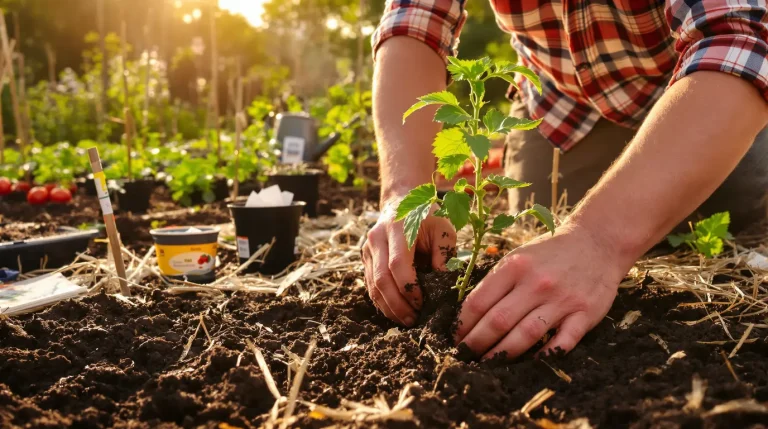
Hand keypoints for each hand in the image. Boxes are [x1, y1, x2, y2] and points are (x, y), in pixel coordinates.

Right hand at [363, 196, 456, 325]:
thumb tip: (444, 285)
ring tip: (407, 320)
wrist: (401, 201)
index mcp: (398, 227)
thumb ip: (445, 254)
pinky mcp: (364, 257)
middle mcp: (377, 237)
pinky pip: (370, 285)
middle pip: (382, 278)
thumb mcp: (443, 228)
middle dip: (398, 304)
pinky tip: (396, 311)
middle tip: (414, 320)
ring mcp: (367, 248)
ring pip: (373, 285)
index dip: (409, 288)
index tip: (422, 303)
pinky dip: (382, 301)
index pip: (398, 264)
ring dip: (389, 307)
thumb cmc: (427, 216)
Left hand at [455, 223, 634, 359]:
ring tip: (488, 364)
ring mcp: (562, 300)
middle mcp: (536, 283)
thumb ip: (497, 280)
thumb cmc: (551, 252)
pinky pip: (563, 341)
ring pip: (526, 334)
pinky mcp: (585, 313)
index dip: (463, 324)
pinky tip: (531, 362)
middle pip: (498, 321)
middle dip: (476, 343)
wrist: (598, 242)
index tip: (455, 338)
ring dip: (503, 354)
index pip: (479, 301)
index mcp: (515, 266)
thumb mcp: (519, 256)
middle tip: (465, 356)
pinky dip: (546, 355)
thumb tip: (469, 312)